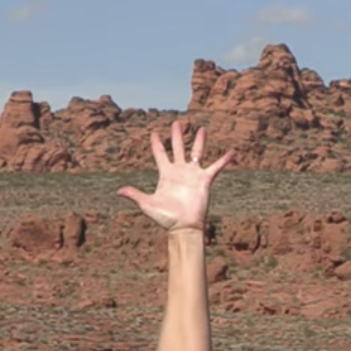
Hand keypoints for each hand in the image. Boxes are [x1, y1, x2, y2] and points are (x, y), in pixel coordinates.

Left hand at [116, 118, 230, 231]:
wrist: (183, 227)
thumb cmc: (165, 218)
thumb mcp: (147, 204)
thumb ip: (134, 195)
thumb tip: (118, 191)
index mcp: (166, 174)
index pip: (160, 154)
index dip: (157, 144)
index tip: (154, 133)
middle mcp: (180, 171)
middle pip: (178, 148)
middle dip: (177, 136)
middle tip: (176, 123)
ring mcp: (193, 174)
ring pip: (196, 153)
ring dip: (199, 141)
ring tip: (202, 129)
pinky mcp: (205, 180)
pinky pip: (216, 167)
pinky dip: (224, 160)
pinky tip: (233, 152)